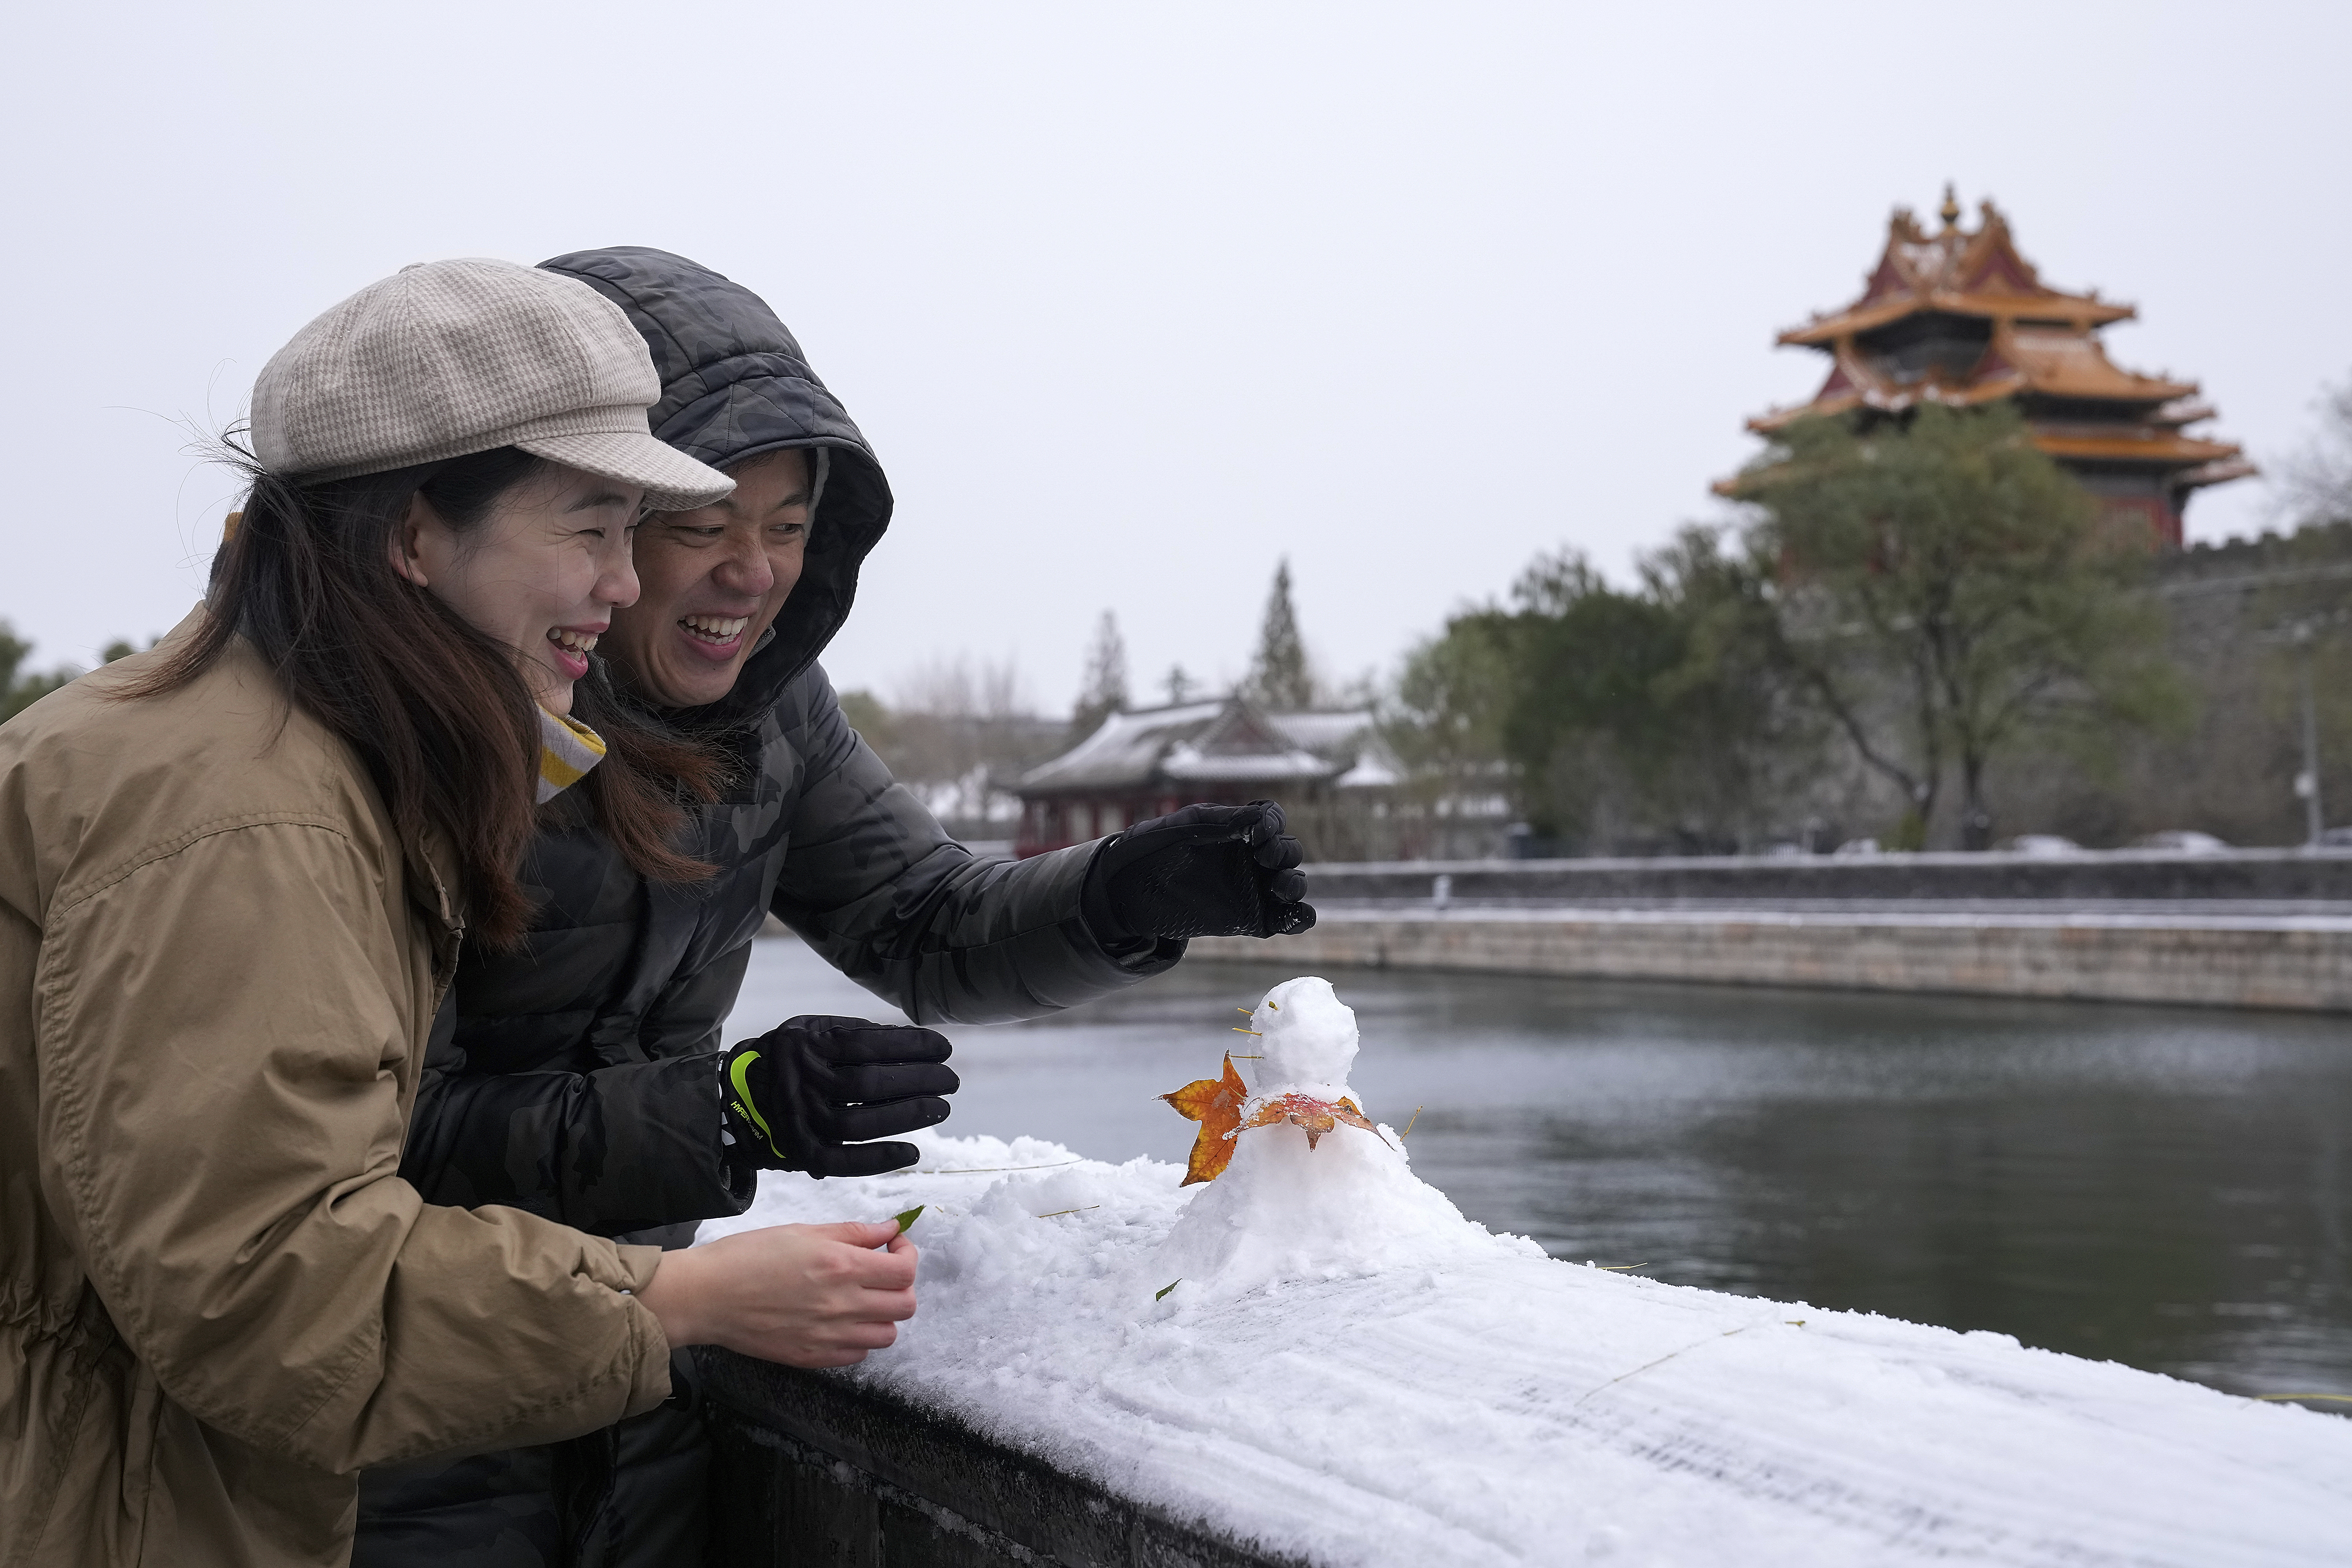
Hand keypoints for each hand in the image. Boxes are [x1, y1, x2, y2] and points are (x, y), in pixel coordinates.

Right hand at [638, 1222, 916, 1367]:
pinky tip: (840, 1321)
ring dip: (883, 1315)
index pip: (904, 1270)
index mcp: (841, 1266)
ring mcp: (829, 1336)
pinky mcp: (813, 1358)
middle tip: (880, 1272)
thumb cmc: (749, 1255)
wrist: (707, 1296)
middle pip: (905, 1305)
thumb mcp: (803, 1231)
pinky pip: (858, 1354)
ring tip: (861, 1298)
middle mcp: (842, 1304)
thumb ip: (853, 1232)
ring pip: (887, 1335)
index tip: (892, 1245)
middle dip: (900, 1285)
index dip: (907, 1254)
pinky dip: (859, 1338)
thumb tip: (890, 1229)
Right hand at [721, 1016, 956, 1177]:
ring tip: (941, 1108)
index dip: (911, 1047)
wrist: (740, 1097)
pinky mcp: (802, 1154)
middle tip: (950, 1080)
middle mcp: (800, 1083)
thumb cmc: (792, 1060)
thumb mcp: (812, 1030)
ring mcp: (800, 1121)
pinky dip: (880, 1159)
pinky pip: (843, 1162)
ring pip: (858, 1123)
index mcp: (805, 1045)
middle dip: (917, 1081)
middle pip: (867, 1085)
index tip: (944, 1048)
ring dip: (906, 1117)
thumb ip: (854, 1032)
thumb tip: (910, 1040)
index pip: (868, 1045)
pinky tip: (912, 1152)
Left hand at [1080, 800, 1315, 941]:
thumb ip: (1222, 820)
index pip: (1273, 820)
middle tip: (1263, 858)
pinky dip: (1300, 918)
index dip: (1274, 824)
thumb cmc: (1151, 849)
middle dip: (1285, 853)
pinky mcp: (1251, 920)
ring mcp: (1253, 889)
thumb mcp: (1183, 826)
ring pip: (1295, 884)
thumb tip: (1260, 815)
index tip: (1257, 834)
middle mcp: (1251, 858)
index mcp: (1238, 829)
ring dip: (1296, 884)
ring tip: (1278, 887)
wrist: (1127, 892)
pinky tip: (1293, 916)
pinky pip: (1287, 919)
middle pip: (1289, 851)